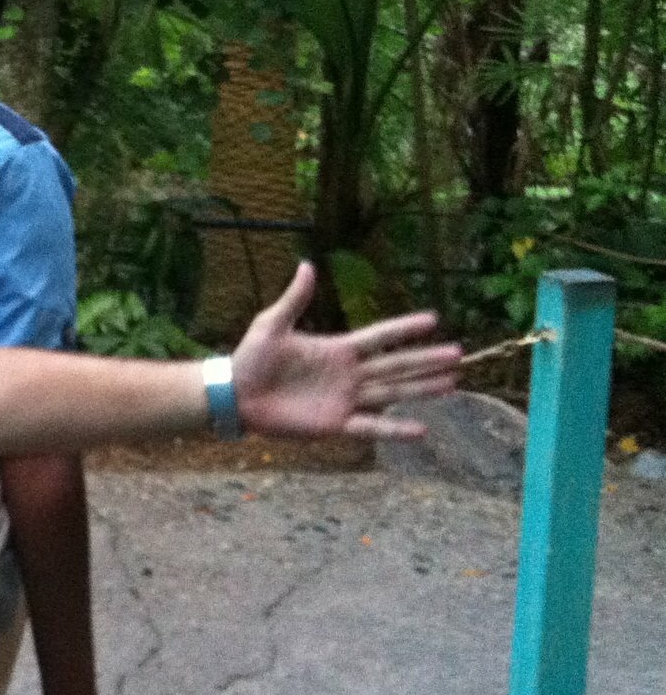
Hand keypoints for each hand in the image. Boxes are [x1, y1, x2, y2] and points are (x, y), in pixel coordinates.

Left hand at [232, 262, 459, 440]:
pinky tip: (422, 429)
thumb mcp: (272, 324)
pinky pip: (371, 426)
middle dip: (426, 360)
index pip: (379, 336)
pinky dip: (395, 429)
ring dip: (421, 388)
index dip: (404, 328)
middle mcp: (348, 374)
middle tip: (458, 354)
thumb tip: (307, 265)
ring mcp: (345, 399)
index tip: (433, 319)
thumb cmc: (251, 357)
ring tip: (452, 384)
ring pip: (392, 393)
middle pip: (396, 365)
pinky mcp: (335, 423)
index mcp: (337, 348)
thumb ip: (294, 299)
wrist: (235, 394)